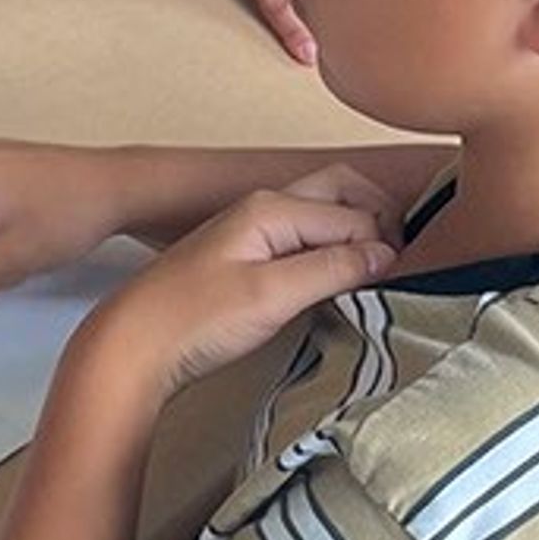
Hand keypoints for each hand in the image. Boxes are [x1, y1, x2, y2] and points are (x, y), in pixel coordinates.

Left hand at [88, 181, 393, 398]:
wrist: (133, 345)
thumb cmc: (193, 319)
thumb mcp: (271, 295)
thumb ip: (332, 268)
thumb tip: (387, 254)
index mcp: (272, 207)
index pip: (355, 214)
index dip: (386, 246)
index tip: (405, 282)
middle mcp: (266, 208)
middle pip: (344, 194)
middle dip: (380, 220)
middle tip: (402, 267)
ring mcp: (257, 232)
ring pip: (326, 217)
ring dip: (357, 237)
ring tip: (379, 278)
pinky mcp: (251, 260)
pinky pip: (307, 241)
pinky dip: (334, 254)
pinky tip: (341, 285)